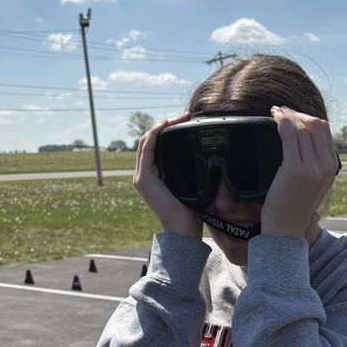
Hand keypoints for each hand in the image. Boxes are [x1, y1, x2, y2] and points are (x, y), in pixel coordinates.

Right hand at [133, 113, 202, 237]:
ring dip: (161, 126)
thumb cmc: (189, 212)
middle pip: (149, 140)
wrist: (183, 230)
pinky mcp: (144, 179)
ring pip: (146, 141)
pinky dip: (155, 134)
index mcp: (152, 176)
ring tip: (178, 118)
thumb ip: (189, 172)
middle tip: (184, 116)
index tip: (185, 121)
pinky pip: (147, 149)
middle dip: (165, 125)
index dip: (166, 130)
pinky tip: (166, 126)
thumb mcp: (190, 186)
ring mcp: (141, 176)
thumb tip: (205, 157)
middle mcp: (143, 175)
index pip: (154, 145)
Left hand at [259, 106, 339, 238]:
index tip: (292, 115)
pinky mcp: (294, 170)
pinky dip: (281, 122)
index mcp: (332, 166)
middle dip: (297, 113)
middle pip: (315, 125)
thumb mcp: (314, 182)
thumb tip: (304, 138)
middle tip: (281, 111)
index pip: (324, 129)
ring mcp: (311, 168)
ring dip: (286, 115)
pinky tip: (273, 119)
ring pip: (301, 128)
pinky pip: (289, 136)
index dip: (306, 117)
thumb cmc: (294, 205)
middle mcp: (325, 165)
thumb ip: (315, 162)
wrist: (286, 228)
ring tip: (274, 113)